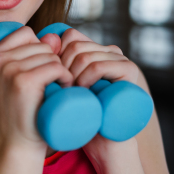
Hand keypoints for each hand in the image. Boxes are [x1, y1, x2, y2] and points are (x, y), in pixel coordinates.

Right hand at [0, 26, 73, 151]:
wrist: (17, 142)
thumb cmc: (21, 109)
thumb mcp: (16, 78)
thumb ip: (31, 54)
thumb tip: (55, 36)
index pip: (26, 33)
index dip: (40, 50)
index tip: (39, 71)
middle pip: (40, 45)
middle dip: (52, 62)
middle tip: (50, 85)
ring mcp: (8, 70)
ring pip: (50, 55)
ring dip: (61, 71)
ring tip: (54, 90)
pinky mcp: (24, 82)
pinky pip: (56, 67)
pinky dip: (66, 78)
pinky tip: (62, 90)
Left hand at [52, 28, 140, 159]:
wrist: (101, 138)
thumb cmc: (78, 111)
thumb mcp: (61, 83)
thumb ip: (53, 61)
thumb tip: (44, 36)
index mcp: (95, 48)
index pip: (70, 36)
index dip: (56, 54)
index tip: (53, 76)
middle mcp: (109, 50)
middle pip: (75, 45)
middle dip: (62, 67)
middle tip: (62, 88)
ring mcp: (121, 58)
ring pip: (84, 55)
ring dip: (73, 75)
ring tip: (71, 92)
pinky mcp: (129, 71)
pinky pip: (98, 66)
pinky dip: (85, 78)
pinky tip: (82, 91)